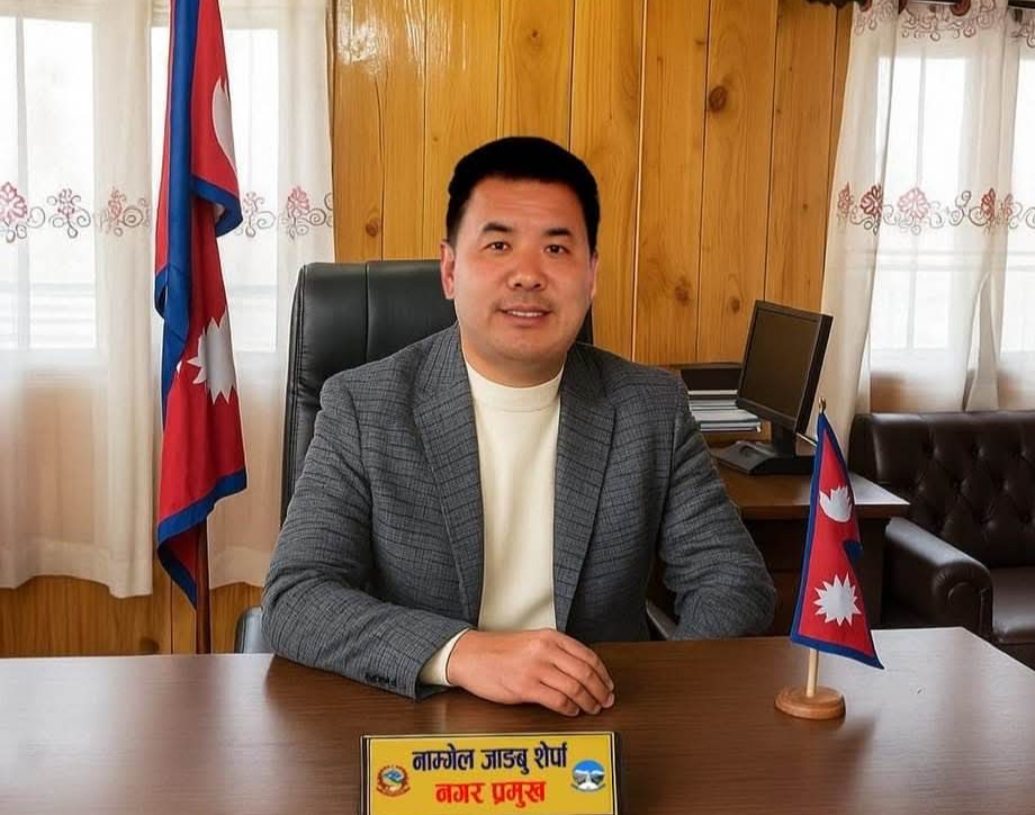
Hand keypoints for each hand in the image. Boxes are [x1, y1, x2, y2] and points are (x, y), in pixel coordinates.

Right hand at [445, 629, 614, 716]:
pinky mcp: (525, 686)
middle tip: (606, 700)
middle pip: (585, 672)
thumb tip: (582, 672)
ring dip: (588, 702)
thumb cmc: (498, 651)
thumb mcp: (532, 641)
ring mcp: (535, 668)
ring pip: (575, 688)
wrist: (469, 655)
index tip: (608, 685)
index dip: (603, 674)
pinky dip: (569, 708)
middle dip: (600, 690)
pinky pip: (557, 700)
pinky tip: (571, 711)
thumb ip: (556, 652)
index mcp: (549, 637)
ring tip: (591, 708)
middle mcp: (545, 650)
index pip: (588, 655)